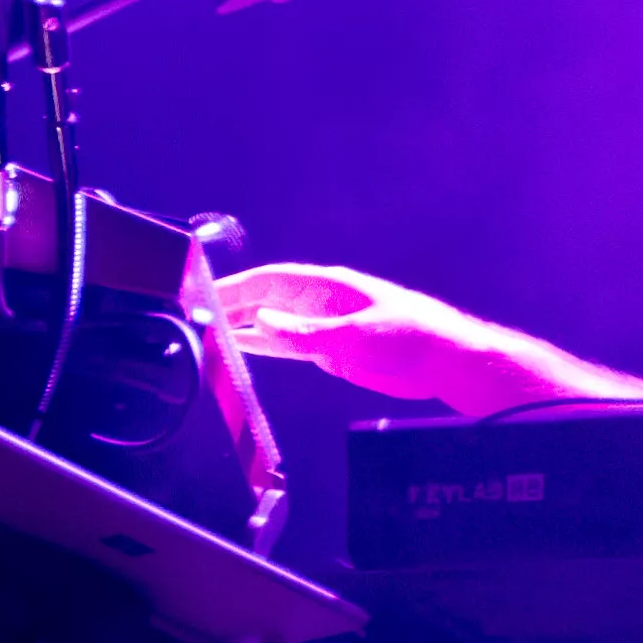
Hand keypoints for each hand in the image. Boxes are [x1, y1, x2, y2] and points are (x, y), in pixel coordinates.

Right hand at [214, 261, 528, 409]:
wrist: (447, 363)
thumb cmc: (412, 337)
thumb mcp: (354, 337)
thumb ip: (304, 333)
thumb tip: (261, 322)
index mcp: (329, 286)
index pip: (270, 279)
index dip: (234, 286)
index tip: (203, 293)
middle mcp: (322, 301)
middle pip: (267, 298)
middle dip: (232, 305)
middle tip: (195, 316)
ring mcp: (326, 324)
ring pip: (274, 321)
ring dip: (244, 325)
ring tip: (208, 331)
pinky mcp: (332, 349)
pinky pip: (289, 343)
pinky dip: (264, 344)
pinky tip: (242, 346)